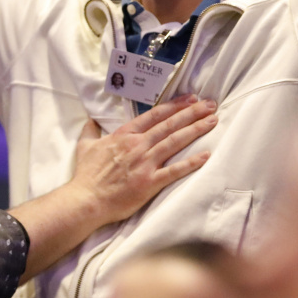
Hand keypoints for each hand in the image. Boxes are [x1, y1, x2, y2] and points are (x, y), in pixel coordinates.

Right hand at [11, 95, 217, 278]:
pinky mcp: (149, 182)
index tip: (190, 98)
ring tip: (212, 121)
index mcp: (125, 135)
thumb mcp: (85, 146)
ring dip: (195, 130)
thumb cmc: (86, 174)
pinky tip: (206, 155)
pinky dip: (191, 163)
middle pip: (169, 125)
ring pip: (174, 142)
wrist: (85, 200)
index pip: (154, 115)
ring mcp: (145, 163)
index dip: (174, 105)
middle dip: (192, 113)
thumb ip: (90, 131)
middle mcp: (138, 145)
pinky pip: (174, 170)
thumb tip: (90, 120)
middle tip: (210, 104)